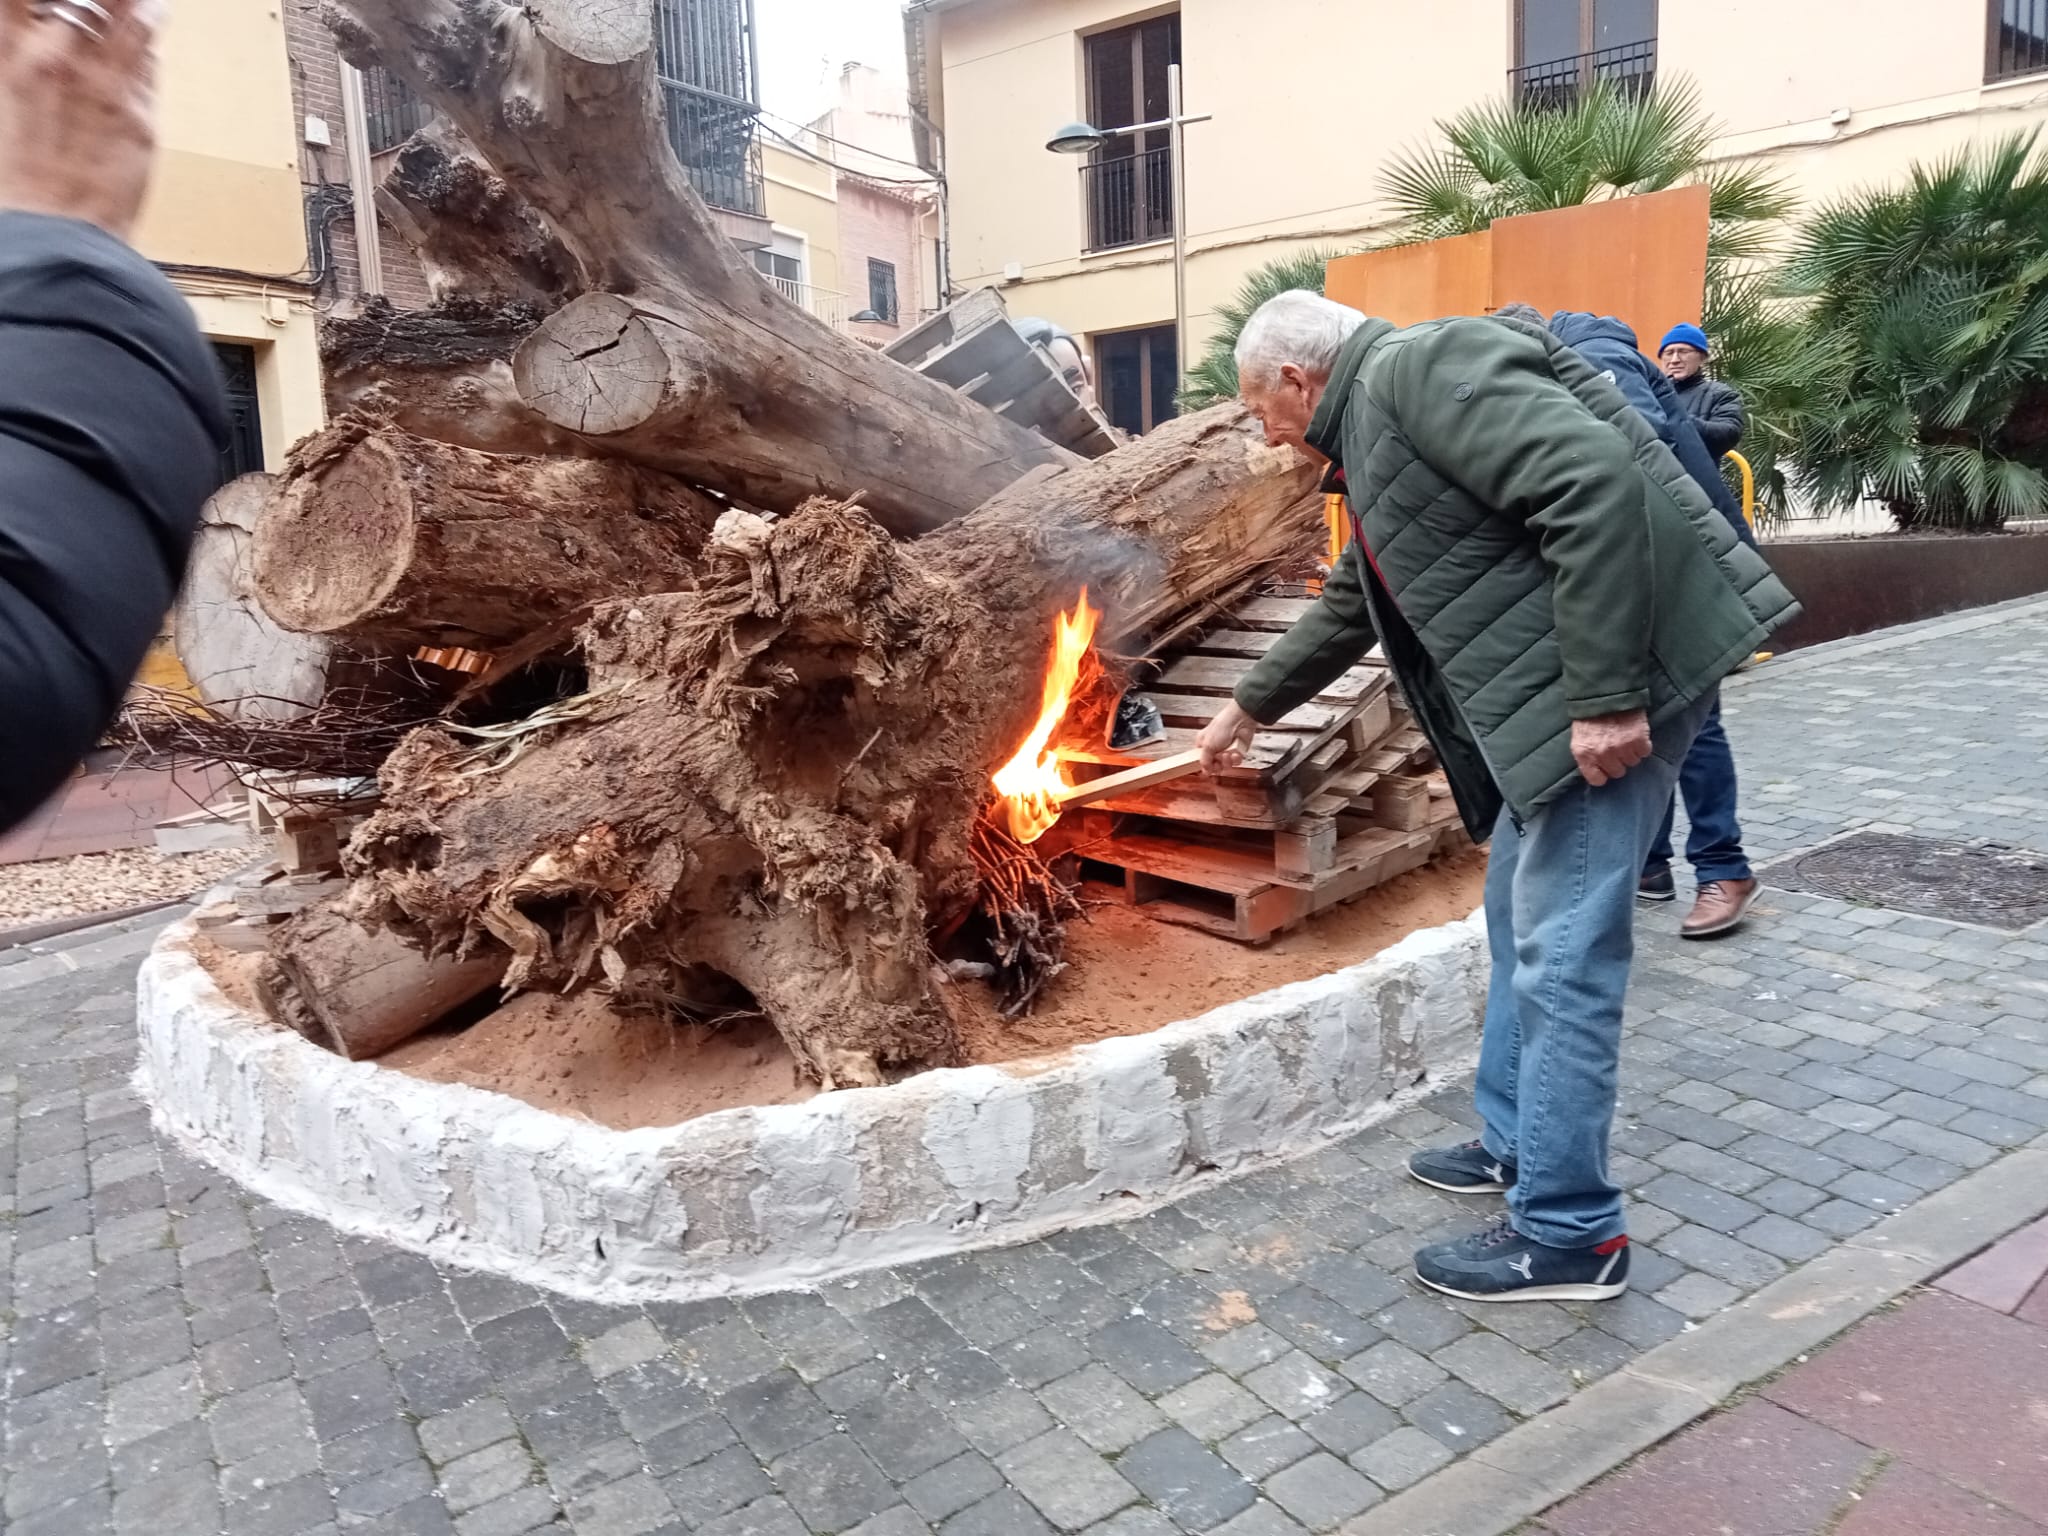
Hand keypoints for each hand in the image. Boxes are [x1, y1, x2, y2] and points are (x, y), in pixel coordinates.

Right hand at [0, 0, 160, 238]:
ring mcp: (103, 86)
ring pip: (129, 17)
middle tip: (99, 4)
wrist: (54, 235)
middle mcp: (57, 61)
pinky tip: (151, 28)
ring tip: (142, 3)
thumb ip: (24, 65)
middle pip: (85, 0)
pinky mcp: (140, 116)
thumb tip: (39, 42)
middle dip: (99, 0)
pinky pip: (149, 62)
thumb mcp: (6, 108)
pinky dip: (148, 43)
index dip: (48, 0)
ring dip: (135, 6)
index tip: (54, 3)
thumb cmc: (21, 181)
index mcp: (12, 58)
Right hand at [1197, 700, 1257, 774]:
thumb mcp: (1207, 745)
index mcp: (1204, 744)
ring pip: (1226, 765)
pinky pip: (1236, 762)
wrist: (1240, 720)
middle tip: (1218, 760)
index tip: (1208, 768)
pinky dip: (1235, 759)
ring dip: (1227, 761)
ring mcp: (1227, 750)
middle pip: (1214, 765)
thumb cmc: (1222, 727)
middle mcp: (1215, 748)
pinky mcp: (1238, 751)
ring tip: (1227, 753)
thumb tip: (1205, 771)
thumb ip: (1204, 760)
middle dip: (1217, 764)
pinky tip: (1235, 753)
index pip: (1202, 761)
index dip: (1206, 766)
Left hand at [1571, 709, 1652, 786]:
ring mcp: (1621, 748)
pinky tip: (1636, 734)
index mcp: (1584, 753)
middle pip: (1618, 772)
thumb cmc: (1591, 713)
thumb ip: (1587, 755)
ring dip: (1631, 752)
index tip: (1606, 768)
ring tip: (1625, 737)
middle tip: (1617, 747)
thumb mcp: (1580, 736)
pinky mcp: (1639, 740)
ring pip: (1633, 762)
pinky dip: (1643, 745)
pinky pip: (1645, 752)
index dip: (1603, 774)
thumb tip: (1597, 771)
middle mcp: (1603, 754)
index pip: (1597, 780)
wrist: (1607, 691)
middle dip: (1618, 761)